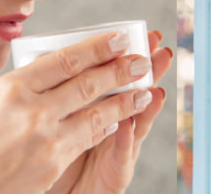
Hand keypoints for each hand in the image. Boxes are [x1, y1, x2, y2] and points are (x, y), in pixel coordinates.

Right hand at [0, 32, 153, 193]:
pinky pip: (87, 138)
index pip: (64, 60)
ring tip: (144, 89)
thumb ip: (15, 94)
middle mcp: (29, 110)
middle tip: (143, 59)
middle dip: (120, 69)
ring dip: (124, 100)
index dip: (97, 47)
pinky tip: (118, 120)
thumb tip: (44, 80)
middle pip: (87, 82)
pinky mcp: (52, 164)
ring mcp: (44, 139)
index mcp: (9, 88)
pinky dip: (105, 127)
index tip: (118, 38)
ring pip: (96, 113)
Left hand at [48, 30, 172, 193]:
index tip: (138, 35)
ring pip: (137, 124)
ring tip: (156, 85)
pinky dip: (125, 139)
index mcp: (99, 112)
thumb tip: (63, 65)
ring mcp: (119, 152)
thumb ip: (65, 101)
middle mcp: (116, 129)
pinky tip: (127, 123)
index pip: (117, 80)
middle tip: (161, 51)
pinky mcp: (116, 175)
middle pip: (134, 95)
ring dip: (148, 104)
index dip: (127, 58)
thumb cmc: (50, 163)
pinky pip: (121, 155)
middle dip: (147, 72)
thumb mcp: (56, 125)